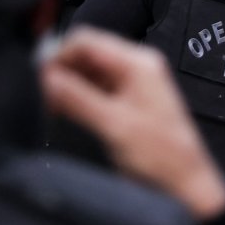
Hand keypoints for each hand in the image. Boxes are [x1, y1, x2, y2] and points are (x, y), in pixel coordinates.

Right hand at [40, 27, 224, 219]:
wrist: (186, 184)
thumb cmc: (162, 156)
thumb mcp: (114, 125)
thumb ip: (77, 98)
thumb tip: (45, 77)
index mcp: (138, 62)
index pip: (86, 40)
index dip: (58, 56)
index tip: (38, 79)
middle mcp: (137, 65)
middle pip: (86, 52)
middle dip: (61, 70)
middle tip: (41, 95)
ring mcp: (133, 81)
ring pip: (88, 70)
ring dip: (68, 83)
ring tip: (50, 106)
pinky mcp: (129, 98)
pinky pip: (96, 86)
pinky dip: (78, 94)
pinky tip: (64, 110)